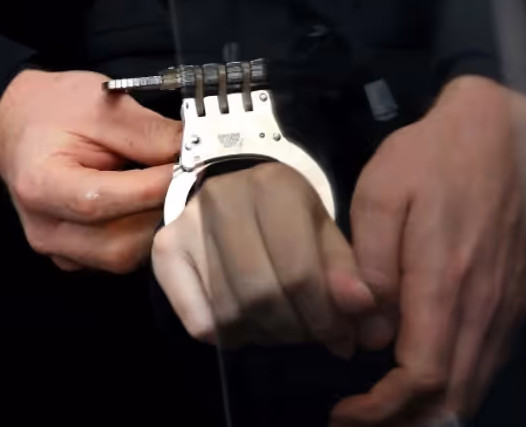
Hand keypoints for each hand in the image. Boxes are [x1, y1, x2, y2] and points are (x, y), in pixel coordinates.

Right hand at [0, 69, 181, 272]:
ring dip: (160, 227)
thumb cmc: (54, 111)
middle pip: (119, 244)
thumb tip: (197, 152)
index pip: (102, 201)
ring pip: (127, 257)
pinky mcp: (78, 258)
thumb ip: (149, 131)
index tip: (190, 169)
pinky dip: (148, 235)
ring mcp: (61, 250)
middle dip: (163, 213)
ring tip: (176, 190)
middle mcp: (45, 228)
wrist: (23, 126)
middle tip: (194, 181)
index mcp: (39, 185)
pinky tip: (156, 205)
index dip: (153, 189)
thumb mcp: (100, 104)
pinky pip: (124, 259)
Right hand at [152, 163, 376, 355]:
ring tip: (285, 330)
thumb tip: (362, 308)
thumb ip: (347, 271)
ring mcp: (186, 225)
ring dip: (267, 336)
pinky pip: (199, 322)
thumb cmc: (287, 216)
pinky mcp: (163, 251)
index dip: (325, 317)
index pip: (299, 273)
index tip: (344, 337)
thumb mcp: (324, 231)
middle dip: (296, 330)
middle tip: (314, 336)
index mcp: (273, 187)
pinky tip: (249, 325)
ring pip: (231, 313)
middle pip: (262, 296)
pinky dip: (231, 337)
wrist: (233, 191)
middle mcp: (223, 200)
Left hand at [332, 76, 525, 424]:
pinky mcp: (516, 299)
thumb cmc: (431, 158)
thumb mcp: (382, 195)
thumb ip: (371, 267)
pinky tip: (425, 378)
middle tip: (359, 417)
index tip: (346, 412)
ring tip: (385, 406)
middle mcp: (484, 305)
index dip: (383, 408)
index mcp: (445, 281)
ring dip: (431, 409)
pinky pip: (489, 361)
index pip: (422, 376)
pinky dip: (458, 384)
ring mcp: (507, 305)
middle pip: (453, 396)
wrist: (500, 130)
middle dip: (404, 420)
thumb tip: (369, 333)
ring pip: (475, 385)